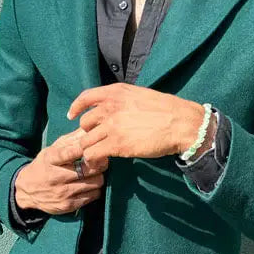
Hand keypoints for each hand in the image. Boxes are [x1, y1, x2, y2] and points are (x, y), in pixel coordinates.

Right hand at [15, 128, 108, 215]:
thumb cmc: (44, 166)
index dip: (84, 148)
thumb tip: (89, 128)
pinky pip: (93, 196)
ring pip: (96, 183)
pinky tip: (89, 185)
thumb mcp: (52, 150)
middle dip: (99, 163)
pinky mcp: (68, 205)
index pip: (69, 153)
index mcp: (51, 160)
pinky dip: (95, 189)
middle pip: (90, 169)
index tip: (94, 144)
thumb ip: (71, 140)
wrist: (26, 191)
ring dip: (99, 176)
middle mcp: (56, 177)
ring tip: (94, 173)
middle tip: (101, 160)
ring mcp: (63, 193)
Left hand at [66, 83, 206, 164]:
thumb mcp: (140, 95)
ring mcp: (111, 126)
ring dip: (91, 149)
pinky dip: (94, 160)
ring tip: (99, 155)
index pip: (86, 97)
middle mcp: (110, 107)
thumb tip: (112, 110)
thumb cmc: (166, 110)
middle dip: (89, 133)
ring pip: (86, 141)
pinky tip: (102, 161)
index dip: (76, 108)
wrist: (181, 123)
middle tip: (97, 141)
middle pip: (84, 123)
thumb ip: (123, 101)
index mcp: (116, 92)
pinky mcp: (116, 144)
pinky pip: (93, 154)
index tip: (72, 116)